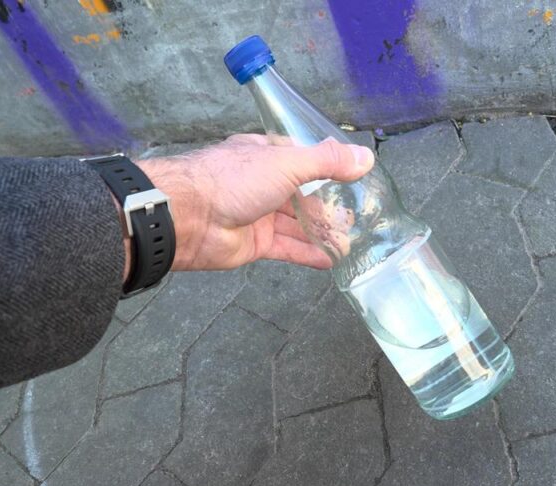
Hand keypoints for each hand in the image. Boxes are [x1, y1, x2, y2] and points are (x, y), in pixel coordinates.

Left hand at [128, 134, 373, 274]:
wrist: (189, 217)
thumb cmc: (234, 180)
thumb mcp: (287, 163)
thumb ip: (327, 162)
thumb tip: (366, 158)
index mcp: (265, 156)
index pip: (301, 160)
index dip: (327, 169)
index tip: (354, 178)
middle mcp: (261, 184)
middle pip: (302, 196)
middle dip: (328, 207)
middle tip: (357, 217)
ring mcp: (257, 215)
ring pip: (296, 224)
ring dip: (322, 233)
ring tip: (350, 241)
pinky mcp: (255, 244)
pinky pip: (287, 248)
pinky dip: (308, 254)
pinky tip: (330, 260)